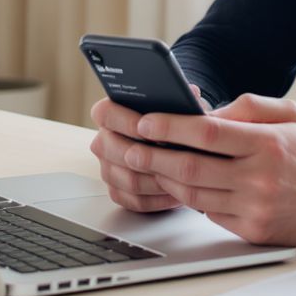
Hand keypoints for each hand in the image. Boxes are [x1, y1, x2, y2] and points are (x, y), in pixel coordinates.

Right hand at [89, 85, 208, 212]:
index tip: (147, 126)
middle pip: (112, 150)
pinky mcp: (118, 192)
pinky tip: (176, 193)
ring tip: (179, 178)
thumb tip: (191, 94)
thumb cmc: (173, 118)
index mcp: (110, 114)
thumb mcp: (178, 101)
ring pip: (126, 179)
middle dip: (144, 154)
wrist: (174, 141)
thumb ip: (179, 96)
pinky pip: (133, 200)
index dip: (124, 120)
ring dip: (155, 179)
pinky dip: (157, 199)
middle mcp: (104, 141)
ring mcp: (108, 168)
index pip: (104, 113)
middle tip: (169, 156)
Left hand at [120, 93, 295, 246]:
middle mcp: (259, 178)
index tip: (146, 121)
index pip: (207, 134)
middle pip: (191, 167)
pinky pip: (209, 213)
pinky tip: (176, 184)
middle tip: (129, 146)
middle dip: (153, 155)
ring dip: (164, 179)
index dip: (171, 127)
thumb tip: (206, 113)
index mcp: (266, 143)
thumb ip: (247, 108)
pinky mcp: (252, 231)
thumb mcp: (288, 113)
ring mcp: (255, 208)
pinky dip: (189, 198)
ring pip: (193, 194)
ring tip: (144, 163)